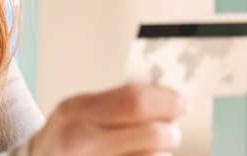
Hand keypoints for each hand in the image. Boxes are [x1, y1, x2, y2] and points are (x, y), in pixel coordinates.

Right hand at [29, 83, 185, 155]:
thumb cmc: (64, 137)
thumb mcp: (79, 110)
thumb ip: (115, 102)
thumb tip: (164, 96)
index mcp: (77, 111)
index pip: (135, 101)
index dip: (167, 100)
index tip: (182, 102)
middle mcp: (81, 140)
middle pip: (151, 134)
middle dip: (170, 130)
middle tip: (172, 130)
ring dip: (161, 153)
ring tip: (152, 148)